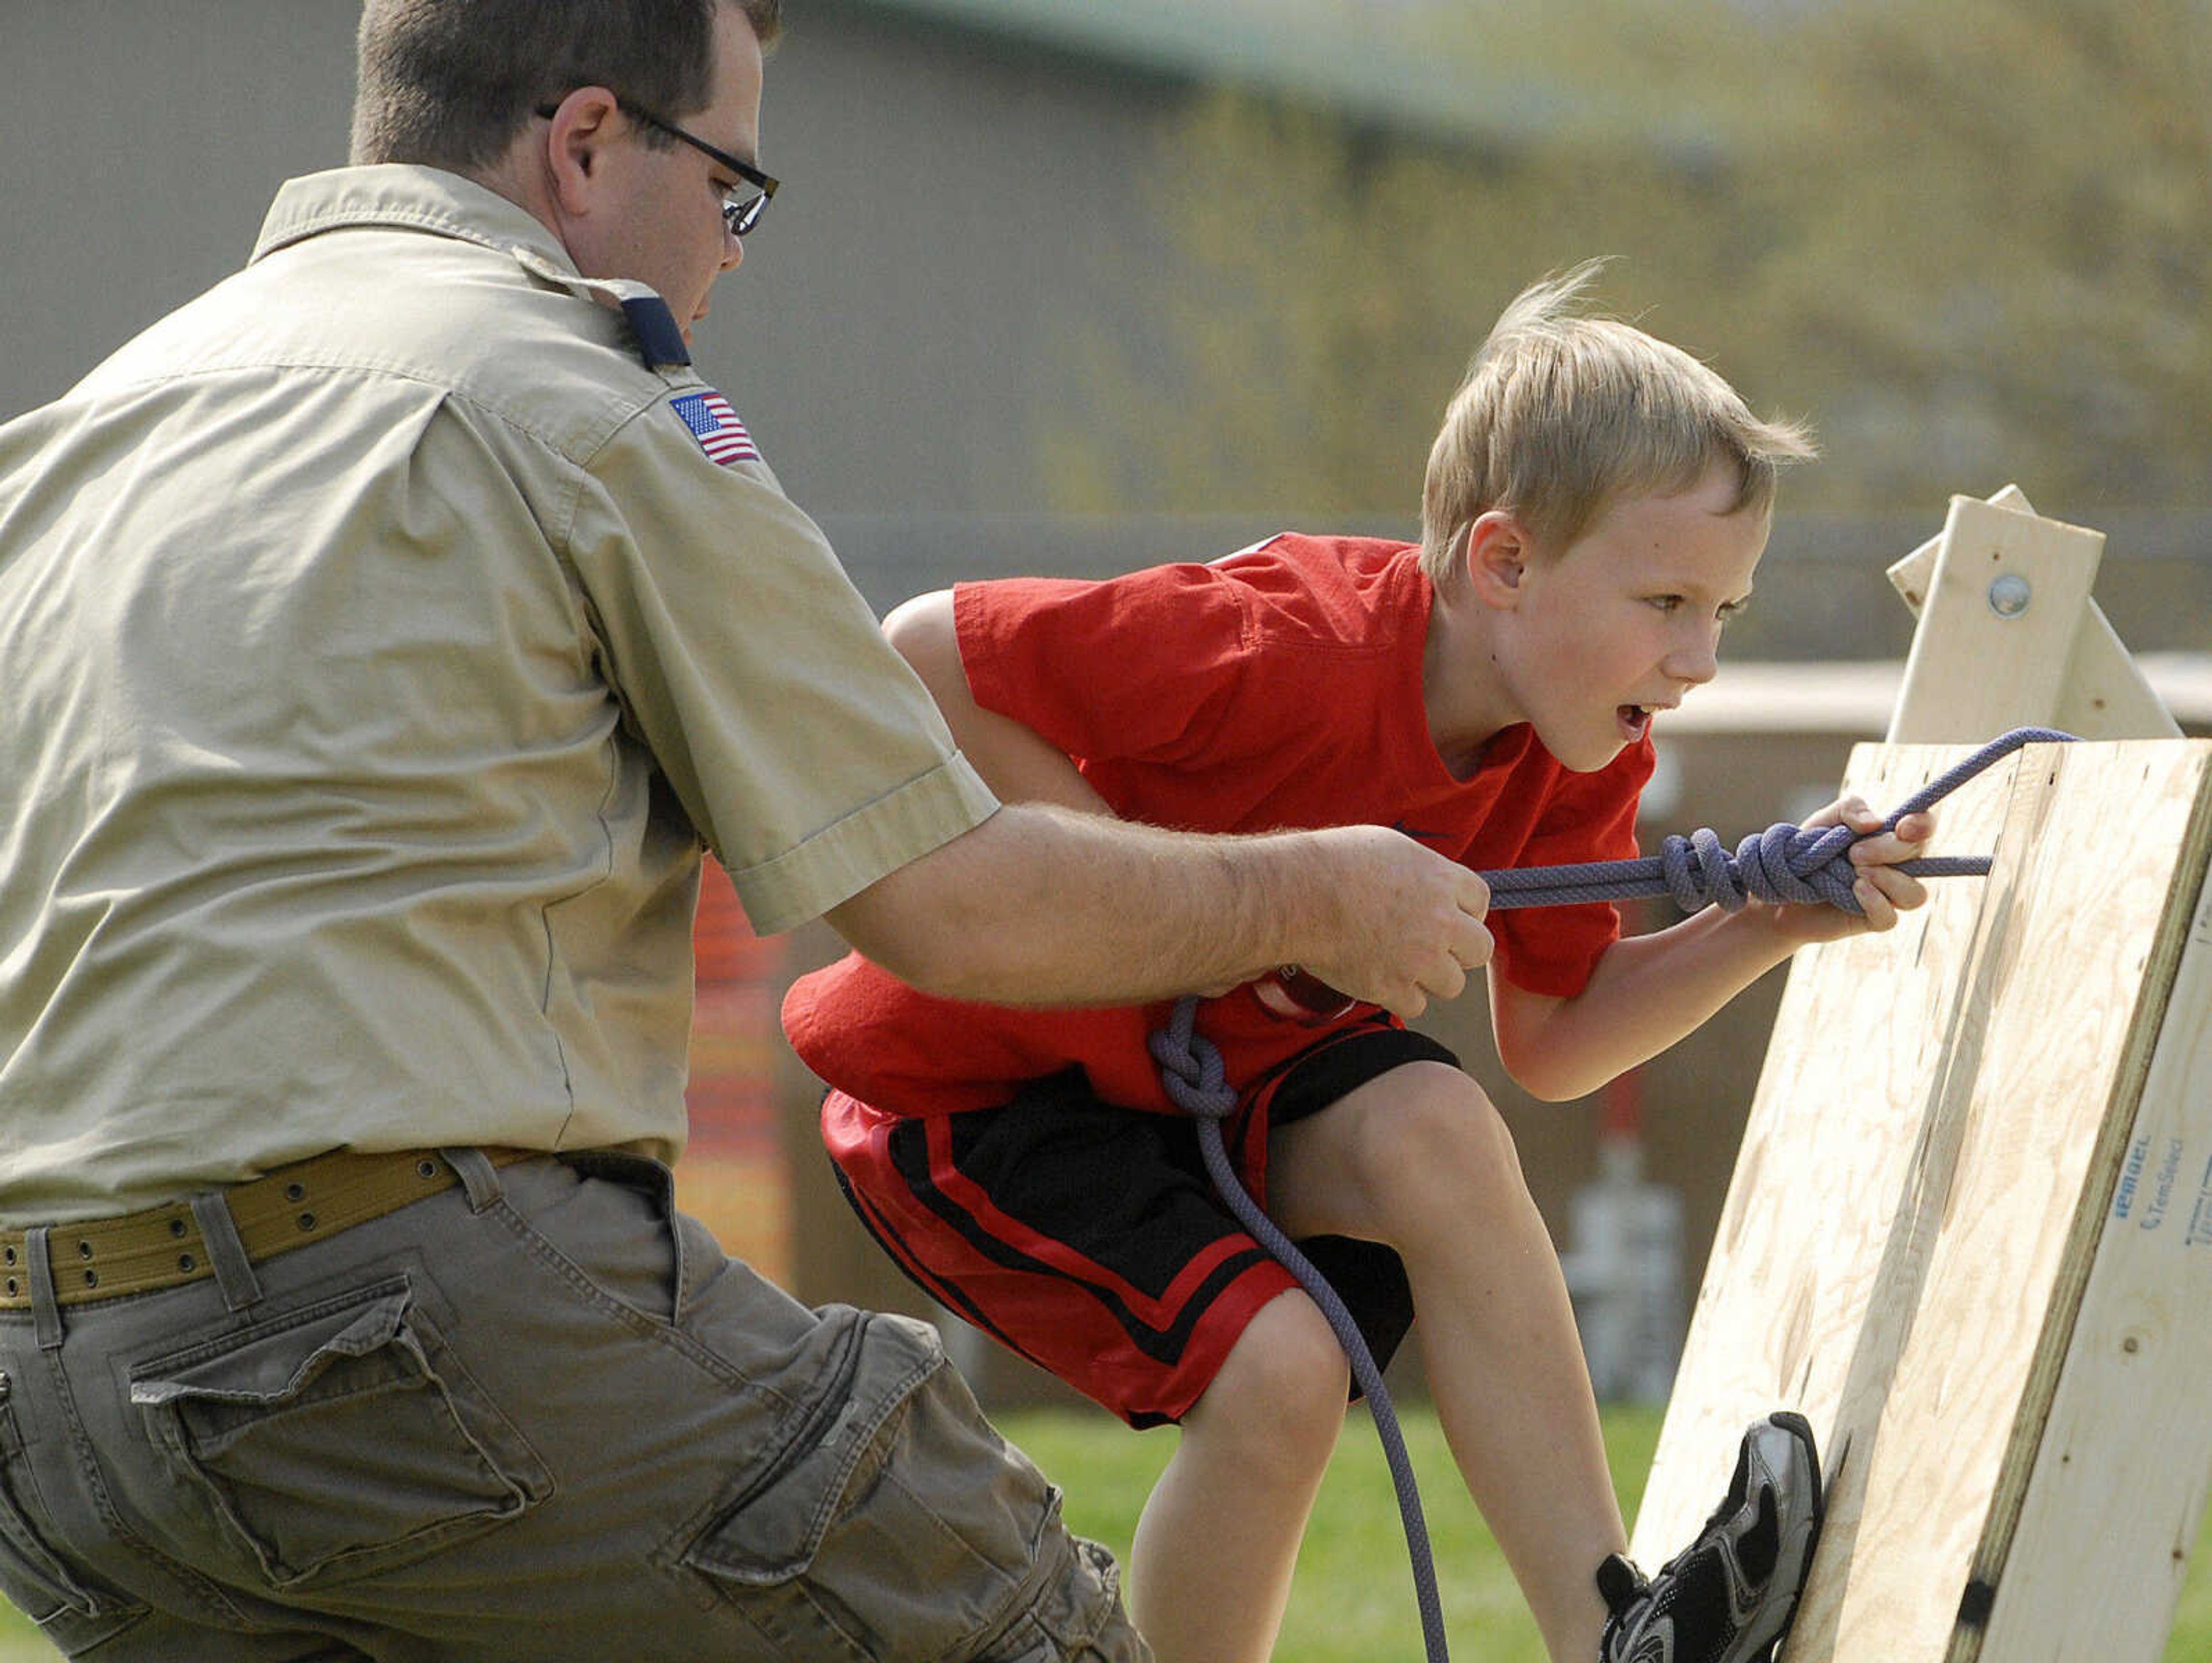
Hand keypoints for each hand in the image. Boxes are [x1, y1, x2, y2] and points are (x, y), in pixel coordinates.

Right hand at [1290, 825, 1493, 1020]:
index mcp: (1440, 880)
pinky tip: (1381, 978)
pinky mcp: (1390, 986)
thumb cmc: (1332, 862)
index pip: (1481, 901)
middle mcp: (1439, 921)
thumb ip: (1421, 871)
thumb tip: (1428, 883)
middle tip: (1433, 946)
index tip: (1449, 915)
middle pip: (1479, 949)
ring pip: (1452, 984)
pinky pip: (1416, 1005)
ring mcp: (1418, 958)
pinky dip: (1400, 996)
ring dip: (1431, 977)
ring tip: (1403, 965)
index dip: (1466, 910)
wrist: (1297, 894)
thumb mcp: (1389, 847)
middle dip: (1458, 949)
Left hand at [1766, 796, 1936, 944]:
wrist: (1781, 887)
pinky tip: (1856, 890)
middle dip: (1888, 849)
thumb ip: (1849, 809)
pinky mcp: (1872, 920)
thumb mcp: (1823, 821)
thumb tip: (1875, 822)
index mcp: (1890, 837)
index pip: (1924, 827)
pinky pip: (1890, 917)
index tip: (1902, 827)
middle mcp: (1896, 866)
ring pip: (1914, 894)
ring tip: (1856, 873)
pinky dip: (1876, 902)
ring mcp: (1887, 895)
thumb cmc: (1806, 850)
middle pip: (1918, 855)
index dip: (1923, 825)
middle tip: (1853, 853)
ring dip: (1889, 880)